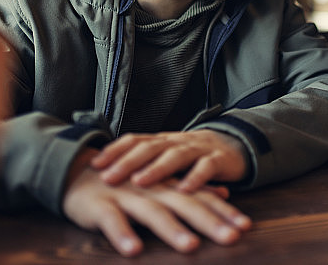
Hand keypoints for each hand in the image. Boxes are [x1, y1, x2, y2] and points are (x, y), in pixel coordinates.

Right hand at [63, 149, 250, 256]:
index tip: (246, 227)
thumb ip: (192, 190)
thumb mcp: (161, 185)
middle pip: (185, 204)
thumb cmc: (126, 185)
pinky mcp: (100, 206)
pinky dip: (123, 234)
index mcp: (168, 186)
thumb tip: (224, 194)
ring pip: (152, 212)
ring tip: (190, 247)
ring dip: (171, 229)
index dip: (224, 212)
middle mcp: (153, 189)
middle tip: (231, 238)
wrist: (77, 171)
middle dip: (209, 222)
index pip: (202, 198)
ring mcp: (127, 196)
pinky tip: (135, 250)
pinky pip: (112, 221)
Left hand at [90, 130, 248, 192]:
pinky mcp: (219, 160)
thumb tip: (107, 172)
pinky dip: (196, 177)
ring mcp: (198, 149)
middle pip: (150, 147)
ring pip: (175, 155)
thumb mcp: (167, 156)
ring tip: (139, 182)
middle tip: (108, 177)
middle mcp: (177, 142)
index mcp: (163, 141)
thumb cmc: (193, 155)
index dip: (115, 150)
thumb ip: (145, 162)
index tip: (94, 164)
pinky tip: (184, 189)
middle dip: (127, 162)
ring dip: (156, 168)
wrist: (233, 146)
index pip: (135, 139)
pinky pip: (206, 167)